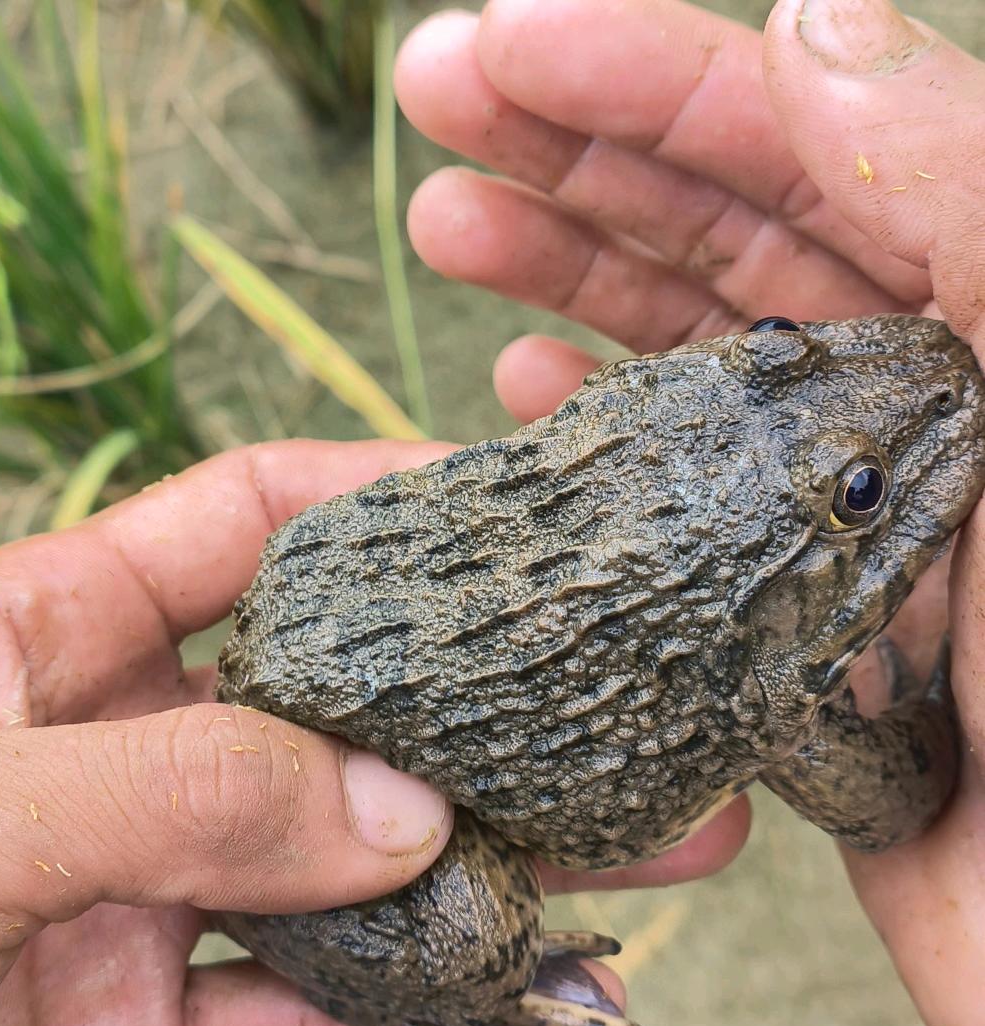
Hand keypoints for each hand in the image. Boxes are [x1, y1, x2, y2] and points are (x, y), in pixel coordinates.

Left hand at [0, 438, 746, 1025]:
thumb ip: (178, 794)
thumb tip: (400, 812)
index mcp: (35, 643)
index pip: (241, 526)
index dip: (368, 498)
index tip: (498, 507)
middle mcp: (105, 761)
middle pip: (329, 712)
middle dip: (476, 712)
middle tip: (620, 703)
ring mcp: (128, 912)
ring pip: (342, 882)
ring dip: (484, 879)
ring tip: (644, 863)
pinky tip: (526, 1014)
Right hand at [396, 0, 984, 1025]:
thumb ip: (971, 196)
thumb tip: (813, 21)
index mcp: (978, 319)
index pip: (797, 149)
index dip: (640, 80)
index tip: (495, 49)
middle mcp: (898, 398)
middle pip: (714, 232)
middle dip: (572, 150)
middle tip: (437, 98)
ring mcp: (819, 510)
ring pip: (668, 355)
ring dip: (555, 275)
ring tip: (444, 216)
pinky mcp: (765, 622)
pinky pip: (655, 501)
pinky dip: (585, 430)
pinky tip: (517, 381)